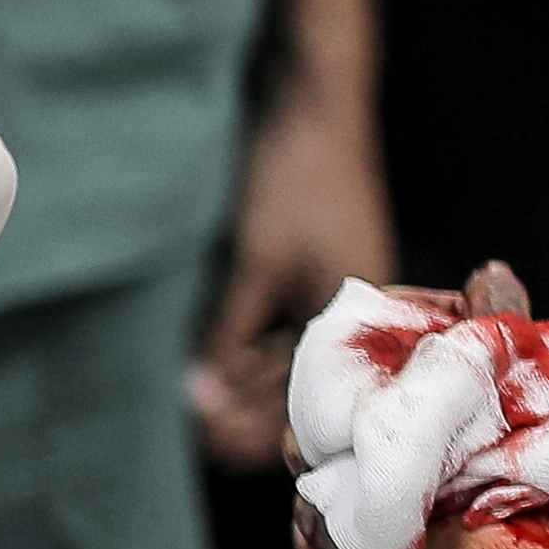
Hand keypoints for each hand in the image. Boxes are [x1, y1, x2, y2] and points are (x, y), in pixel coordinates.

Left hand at [193, 70, 393, 473]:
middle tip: (190, 423)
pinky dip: (250, 346)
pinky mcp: (316, 271)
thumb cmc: (295, 181)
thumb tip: (196, 400)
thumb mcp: (255, 267)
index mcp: (358, 318)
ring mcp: (336, 291)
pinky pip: (285, 329)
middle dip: (248, 408)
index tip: (206, 442)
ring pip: (290, 361)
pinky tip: (214, 354)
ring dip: (244, 378)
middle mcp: (356, 313)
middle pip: (303, 386)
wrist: (313, 106)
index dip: (259, 428)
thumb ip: (227, 337)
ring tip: (195, 393)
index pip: (313, 401)